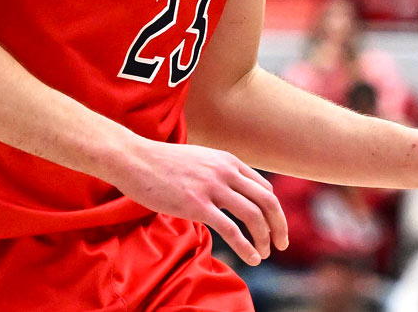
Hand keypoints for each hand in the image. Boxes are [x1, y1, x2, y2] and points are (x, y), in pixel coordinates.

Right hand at [106, 137, 287, 265]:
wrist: (135, 159)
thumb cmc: (163, 163)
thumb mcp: (200, 159)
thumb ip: (218, 172)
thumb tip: (230, 192)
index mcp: (228, 161)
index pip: (264, 188)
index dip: (273, 210)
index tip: (272, 227)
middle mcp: (225, 172)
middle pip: (267, 201)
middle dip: (280, 225)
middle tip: (282, 243)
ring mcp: (212, 188)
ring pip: (254, 216)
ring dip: (265, 238)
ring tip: (265, 253)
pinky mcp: (196, 205)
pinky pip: (230, 229)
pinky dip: (246, 247)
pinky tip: (252, 258)